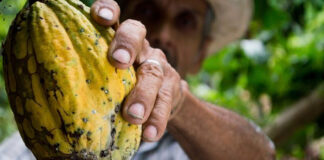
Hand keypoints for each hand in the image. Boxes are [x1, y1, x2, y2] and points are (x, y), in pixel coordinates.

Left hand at [91, 0, 186, 141]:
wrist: (160, 98)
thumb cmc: (122, 86)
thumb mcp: (106, 75)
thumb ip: (91, 73)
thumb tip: (52, 85)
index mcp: (119, 40)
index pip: (115, 17)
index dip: (109, 10)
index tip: (100, 17)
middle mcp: (141, 47)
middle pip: (136, 34)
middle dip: (127, 45)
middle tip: (118, 62)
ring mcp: (159, 65)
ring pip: (153, 72)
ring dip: (143, 94)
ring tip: (133, 116)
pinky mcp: (172, 86)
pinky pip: (166, 100)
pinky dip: (157, 118)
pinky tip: (149, 133)